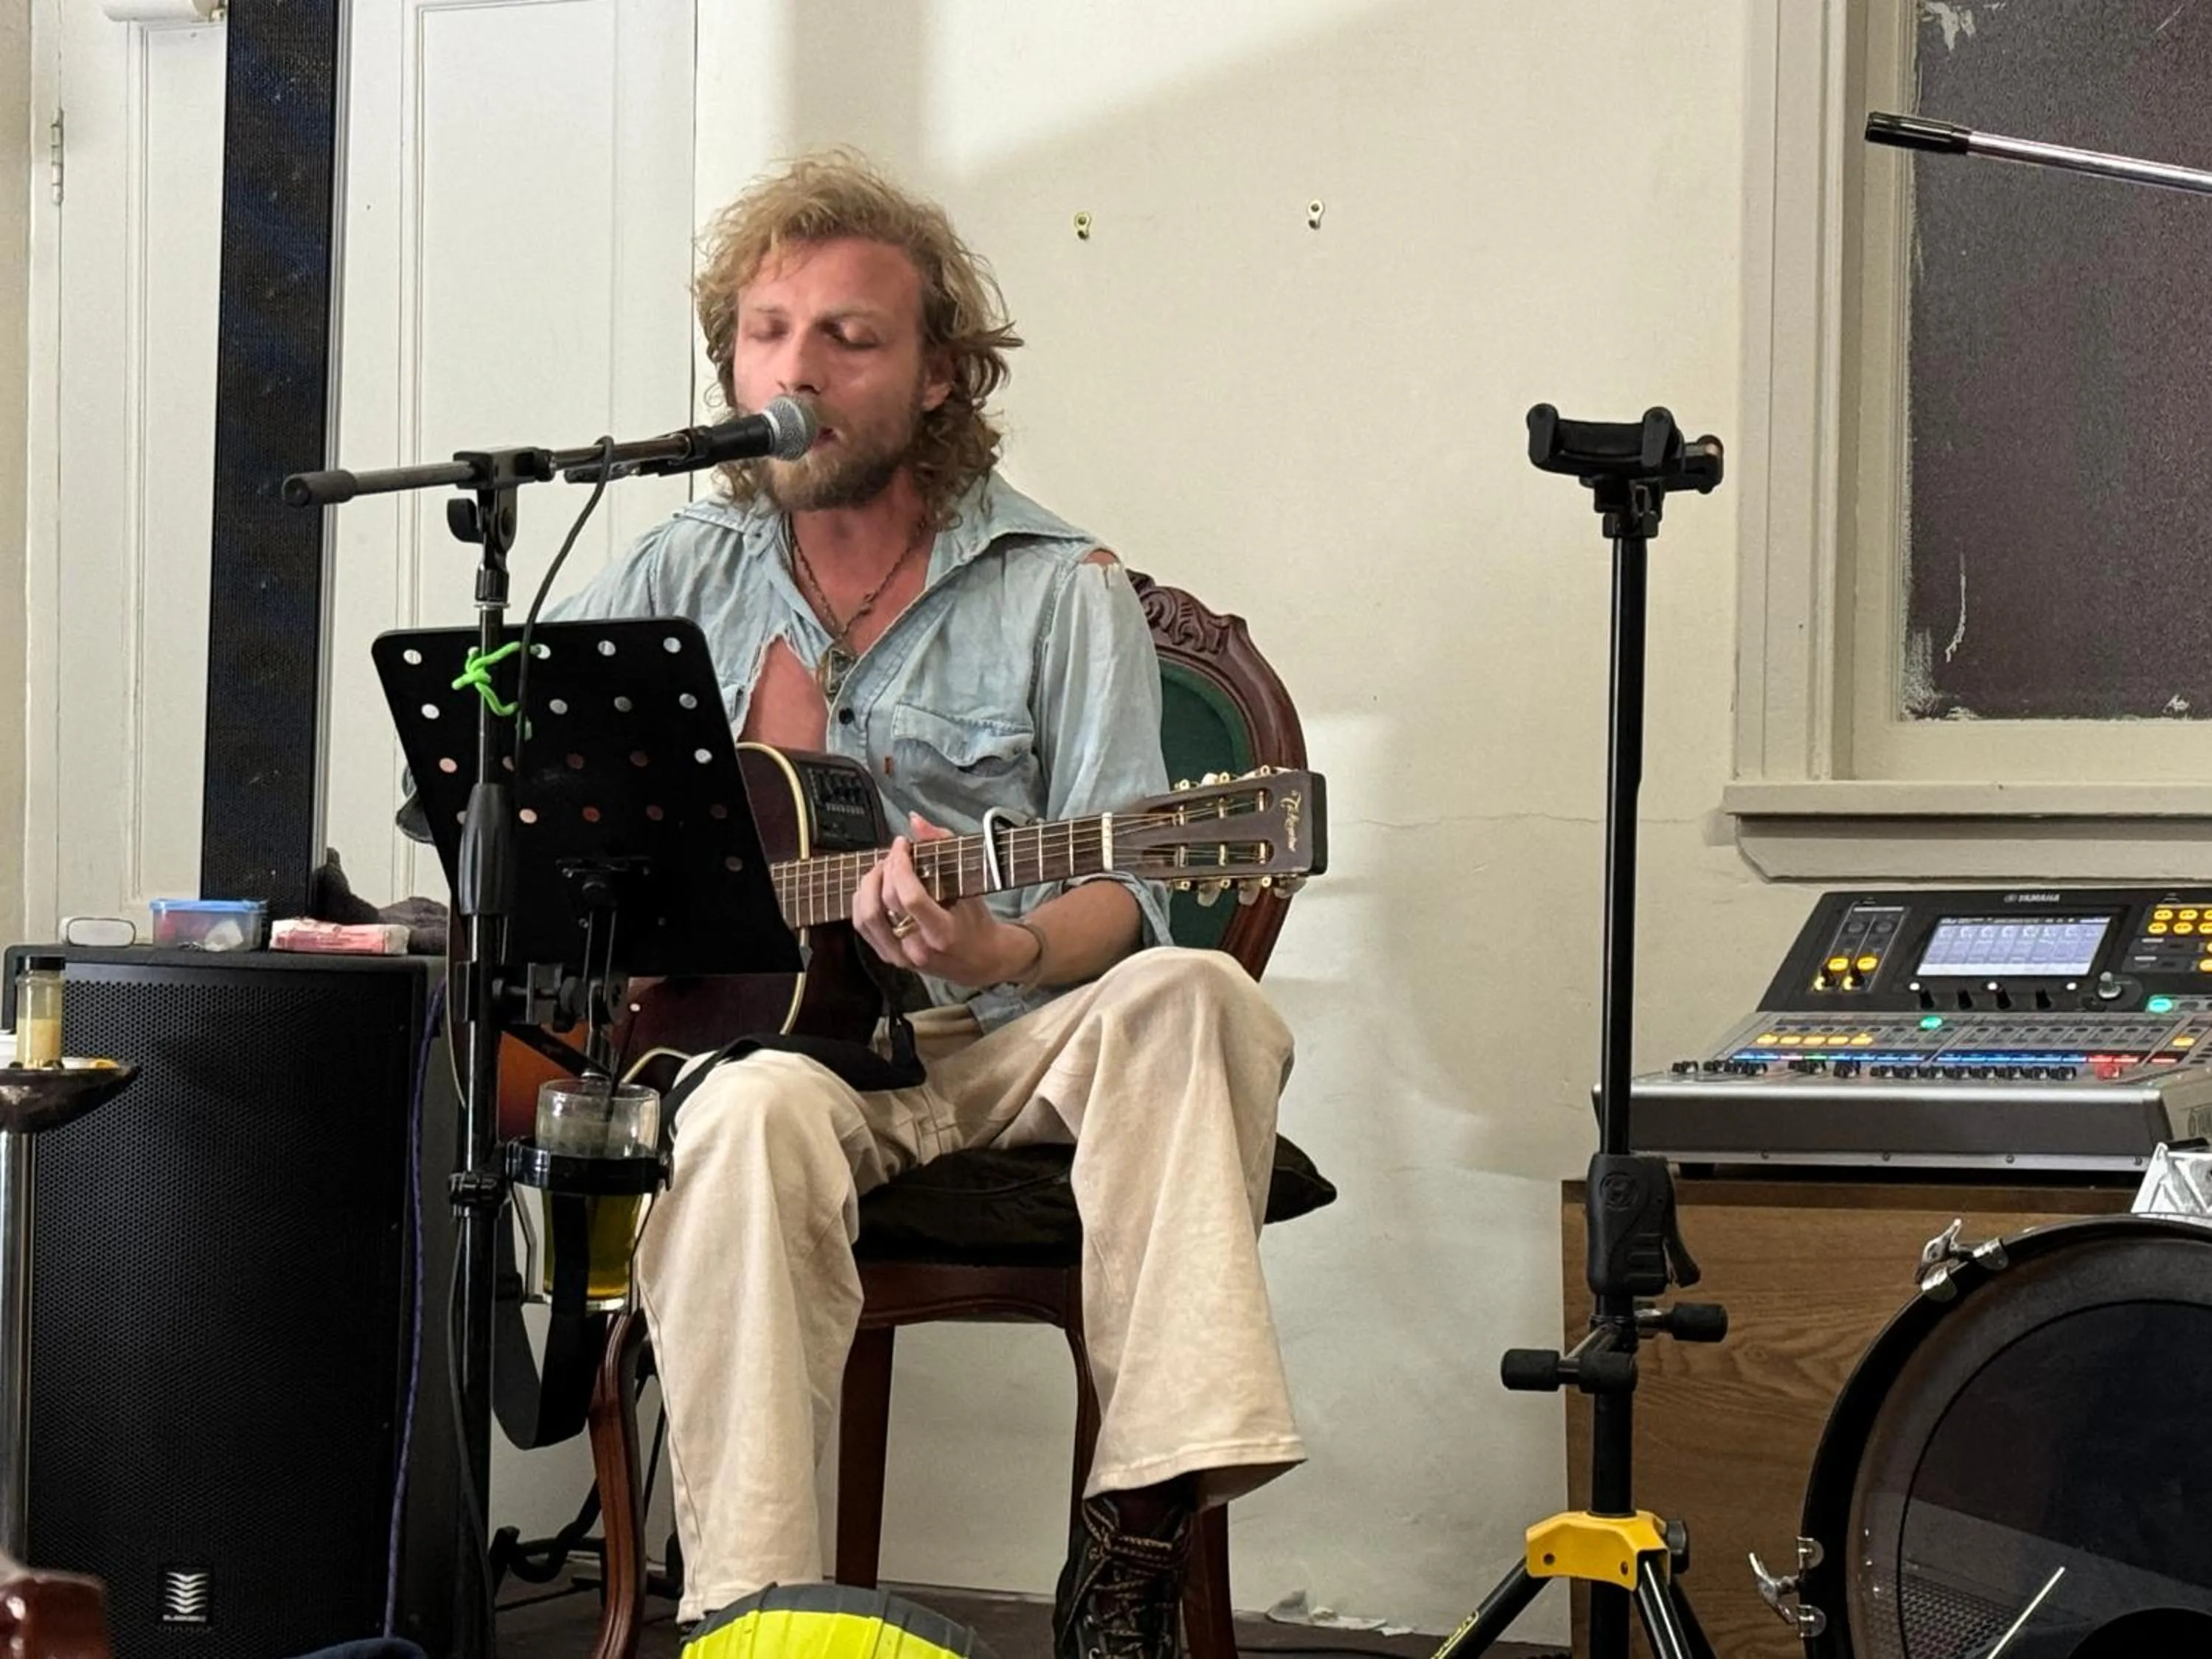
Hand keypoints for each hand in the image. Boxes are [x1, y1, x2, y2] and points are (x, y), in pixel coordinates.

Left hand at [852, 813, 1029, 988]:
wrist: (980, 960)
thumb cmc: (976, 921)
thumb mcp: (969, 885)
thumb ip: (942, 847)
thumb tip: (915, 820)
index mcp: (943, 934)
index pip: (910, 898)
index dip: (900, 865)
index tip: (902, 844)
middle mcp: (918, 950)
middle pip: (887, 902)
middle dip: (887, 868)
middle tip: (895, 853)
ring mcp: (901, 957)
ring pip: (867, 916)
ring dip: (869, 884)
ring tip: (882, 868)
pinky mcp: (889, 958)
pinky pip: (863, 927)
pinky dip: (862, 901)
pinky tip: (873, 887)